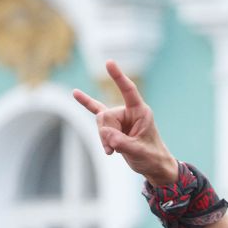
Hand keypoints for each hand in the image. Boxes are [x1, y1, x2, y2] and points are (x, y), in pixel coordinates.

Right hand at [72, 63, 178, 186]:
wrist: (152, 165)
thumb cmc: (151, 156)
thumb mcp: (138, 151)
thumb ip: (122, 143)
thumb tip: (106, 136)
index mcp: (140, 111)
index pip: (129, 91)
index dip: (119, 77)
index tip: (108, 63)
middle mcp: (129, 111)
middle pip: (106, 116)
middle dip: (106, 133)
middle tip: (114, 148)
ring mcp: (120, 117)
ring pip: (101, 122)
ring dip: (103, 138)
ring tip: (111, 151)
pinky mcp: (114, 125)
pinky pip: (97, 111)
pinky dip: (86, 103)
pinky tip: (75, 93)